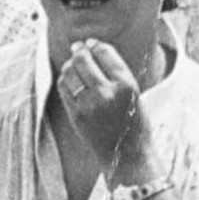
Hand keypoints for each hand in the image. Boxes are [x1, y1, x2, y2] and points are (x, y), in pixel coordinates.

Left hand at [55, 39, 146, 165]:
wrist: (128, 157)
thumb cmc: (134, 123)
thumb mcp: (134, 93)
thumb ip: (116, 72)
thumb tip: (91, 46)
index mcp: (126, 85)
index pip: (104, 53)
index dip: (95, 44)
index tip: (91, 43)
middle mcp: (107, 93)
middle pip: (84, 59)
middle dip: (79, 50)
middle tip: (77, 48)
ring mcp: (89, 106)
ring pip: (70, 72)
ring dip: (70, 64)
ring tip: (74, 64)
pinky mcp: (76, 116)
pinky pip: (64, 89)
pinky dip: (65, 80)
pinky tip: (70, 80)